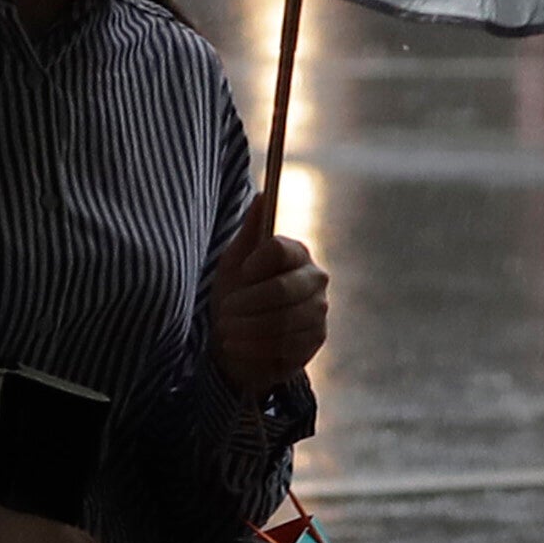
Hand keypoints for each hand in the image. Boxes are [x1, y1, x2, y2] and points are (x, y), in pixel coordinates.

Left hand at [205, 214, 327, 392]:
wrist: (239, 340)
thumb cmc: (236, 295)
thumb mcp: (234, 262)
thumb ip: (250, 231)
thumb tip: (262, 195)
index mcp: (296, 252)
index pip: (279, 249)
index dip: (254, 264)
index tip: (240, 274)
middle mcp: (315, 278)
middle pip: (282, 289)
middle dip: (246, 304)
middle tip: (224, 312)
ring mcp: (319, 310)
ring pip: (283, 320)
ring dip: (246, 328)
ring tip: (226, 330)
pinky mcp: (316, 339)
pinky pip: (286, 345)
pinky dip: (254, 347)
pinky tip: (236, 346)